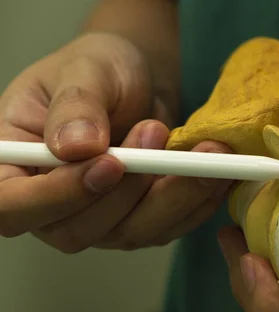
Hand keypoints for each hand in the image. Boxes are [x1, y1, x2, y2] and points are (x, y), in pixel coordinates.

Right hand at [0, 32, 231, 251]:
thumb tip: (75, 148)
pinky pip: (167, 228)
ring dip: (172, 197)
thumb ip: (75, 105)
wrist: (137, 81)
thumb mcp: (83, 70)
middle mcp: (51, 203)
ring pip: (130, 234)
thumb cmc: (99, 70)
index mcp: (14, 165)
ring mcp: (97, 219)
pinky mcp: (138, 221)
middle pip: (77, 229)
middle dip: (128, 190)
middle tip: (155, 134)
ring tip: (201, 151)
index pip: (12, 205)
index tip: (107, 164)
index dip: (55, 197)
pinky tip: (218, 175)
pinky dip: (195, 203)